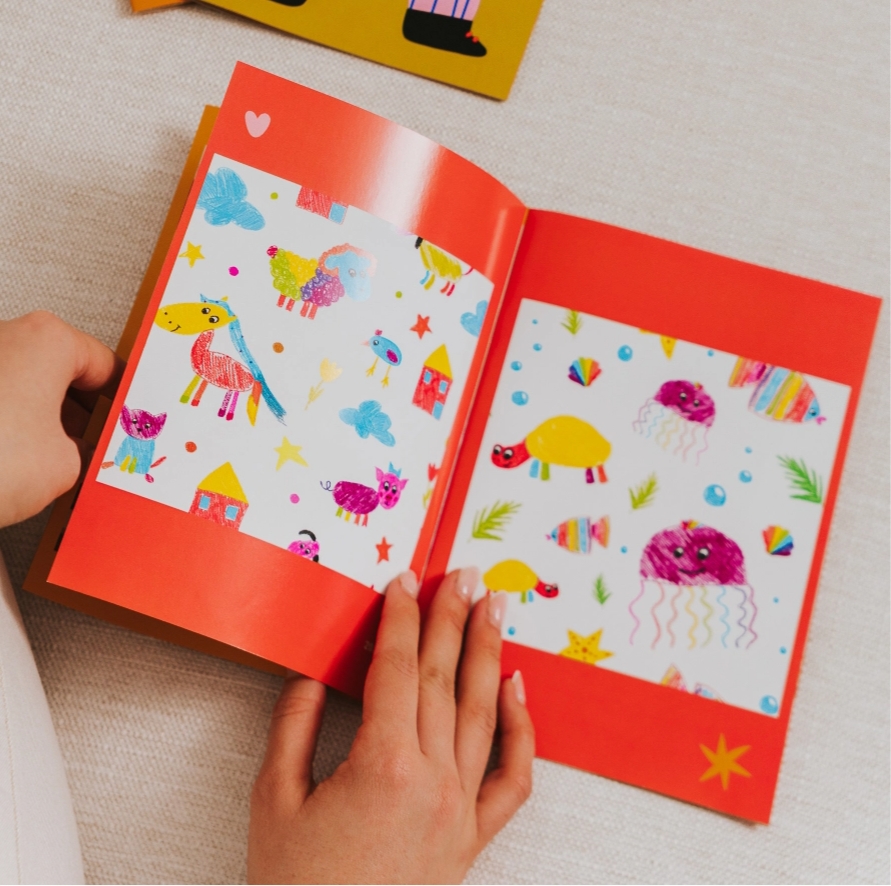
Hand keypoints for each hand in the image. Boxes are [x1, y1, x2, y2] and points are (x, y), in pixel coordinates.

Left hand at [0, 312, 119, 527]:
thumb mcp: (67, 465)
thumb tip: (73, 454)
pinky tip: (17, 458)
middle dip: (81, 409)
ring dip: (43, 418)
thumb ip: (81, 450)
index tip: (128, 421)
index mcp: (49, 339)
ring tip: (56, 458)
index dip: (123, 401)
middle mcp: (5, 335)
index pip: (107, 366)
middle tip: (97, 444)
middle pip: (62, 370)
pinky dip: (9, 424)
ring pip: (24, 384)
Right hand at [248, 569, 533, 883]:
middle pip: (443, 678)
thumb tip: (312, 678)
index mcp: (382, 767)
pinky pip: (512, 777)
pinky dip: (523, 730)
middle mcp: (432, 780)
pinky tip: (519, 689)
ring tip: (494, 606)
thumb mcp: (273, 805)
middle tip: (463, 573)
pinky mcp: (474, 837)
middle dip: (451, 617)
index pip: (396, 670)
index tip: (403, 581)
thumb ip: (292, 730)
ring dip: (488, 651)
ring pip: (483, 712)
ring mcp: (461, 808)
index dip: (399, 618)